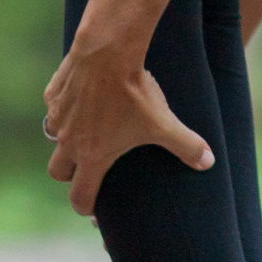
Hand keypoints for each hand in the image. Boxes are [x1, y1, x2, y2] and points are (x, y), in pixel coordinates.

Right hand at [41, 50, 215, 216]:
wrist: (108, 53)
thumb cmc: (134, 92)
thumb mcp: (163, 122)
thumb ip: (186, 145)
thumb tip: (208, 162)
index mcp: (91, 156)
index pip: (79, 196)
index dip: (87, 207)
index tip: (94, 209)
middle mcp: (67, 141)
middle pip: (58, 172)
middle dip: (71, 174)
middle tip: (89, 166)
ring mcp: (57, 117)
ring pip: (53, 138)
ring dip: (66, 139)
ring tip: (87, 131)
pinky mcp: (54, 94)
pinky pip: (54, 107)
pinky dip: (66, 108)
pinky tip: (84, 99)